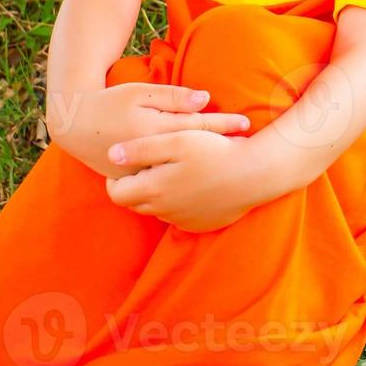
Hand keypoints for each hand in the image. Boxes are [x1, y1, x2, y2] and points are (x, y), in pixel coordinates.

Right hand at [47, 82, 251, 181]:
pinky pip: (165, 188)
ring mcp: (141, 175)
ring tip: (237, 169)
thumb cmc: (112, 102)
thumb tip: (205, 99)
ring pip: (182, 175)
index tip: (247, 124)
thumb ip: (173, 97)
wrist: (76, 126)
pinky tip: (206, 186)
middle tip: (252, 148)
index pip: (198, 127)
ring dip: (209, 171)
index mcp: (154, 130)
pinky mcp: (134, 185)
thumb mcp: (141, 92)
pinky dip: (186, 186)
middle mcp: (150, 157)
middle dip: (225, 151)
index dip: (224, 125)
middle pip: (196, 153)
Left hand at [104, 130, 268, 232]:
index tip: (127, 163)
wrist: (254, 174)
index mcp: (153, 190)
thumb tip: (111, 155)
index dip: (115, 179)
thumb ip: (140, 149)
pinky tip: (193, 183)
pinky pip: (179, 216)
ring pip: (157, 209)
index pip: (116, 194)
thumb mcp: (176, 141)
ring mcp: (182, 221)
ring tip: (173, 171)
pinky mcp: (199, 225)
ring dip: (158, 194)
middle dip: (135, 186)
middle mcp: (164, 211)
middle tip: (148, 165)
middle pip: (134, 204)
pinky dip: (178, 202)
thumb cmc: (214, 152)